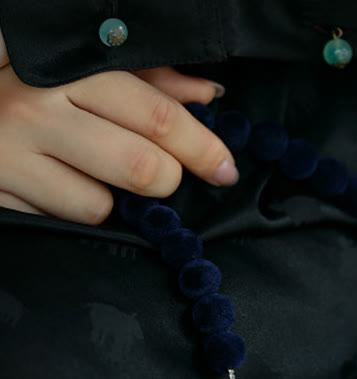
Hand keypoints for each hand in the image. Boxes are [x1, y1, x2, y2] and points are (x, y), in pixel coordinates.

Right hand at [0, 44, 236, 223]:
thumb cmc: (26, 85)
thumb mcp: (82, 70)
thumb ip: (147, 79)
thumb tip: (208, 92)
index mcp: (65, 69)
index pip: (158, 116)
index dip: (203, 148)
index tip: (225, 168)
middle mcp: (35, 108)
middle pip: (143, 168)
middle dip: (167, 180)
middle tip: (164, 177)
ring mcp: (12, 155)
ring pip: (104, 206)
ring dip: (116, 202)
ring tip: (95, 174)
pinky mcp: (0, 194)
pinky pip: (67, 222)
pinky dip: (77, 212)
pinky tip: (60, 187)